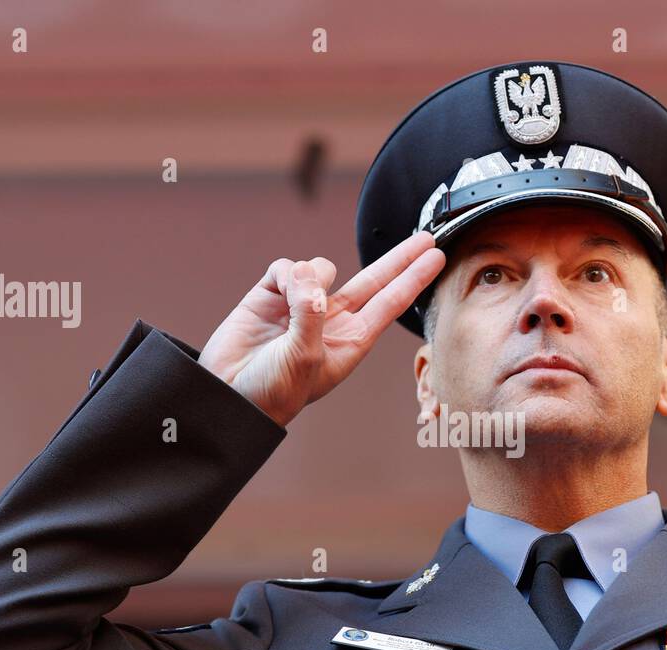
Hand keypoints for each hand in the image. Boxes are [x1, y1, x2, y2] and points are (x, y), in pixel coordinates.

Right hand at [198, 232, 443, 426]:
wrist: (228, 395)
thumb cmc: (274, 391)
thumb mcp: (304, 358)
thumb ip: (313, 314)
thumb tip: (309, 275)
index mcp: (351, 341)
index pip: (391, 303)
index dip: (414, 278)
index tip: (438, 257)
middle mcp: (332, 320)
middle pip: (374, 280)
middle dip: (399, 258)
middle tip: (427, 237)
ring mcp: (303, 305)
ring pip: (321, 267)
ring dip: (310, 277)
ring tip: (293, 304)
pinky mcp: (272, 294)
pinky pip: (287, 267)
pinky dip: (285, 275)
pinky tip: (276, 294)